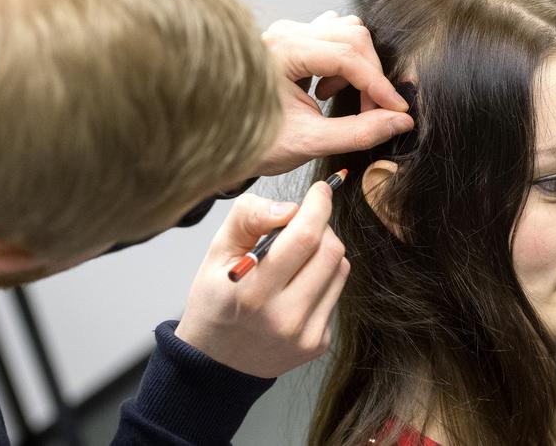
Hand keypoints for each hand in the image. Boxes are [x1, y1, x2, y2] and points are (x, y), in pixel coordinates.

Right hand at [174, 182, 348, 377]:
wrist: (216, 365)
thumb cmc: (215, 302)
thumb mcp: (216, 253)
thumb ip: (248, 218)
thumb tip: (290, 207)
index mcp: (252, 292)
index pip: (303, 237)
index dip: (318, 205)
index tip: (321, 190)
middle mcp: (283, 317)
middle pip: (331, 250)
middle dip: (321, 226)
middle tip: (302, 224)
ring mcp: (305, 334)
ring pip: (340, 269)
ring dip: (324, 251)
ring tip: (296, 258)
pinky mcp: (319, 343)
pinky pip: (336, 293)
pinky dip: (322, 278)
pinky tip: (297, 286)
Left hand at [254, 11, 414, 176]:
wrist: (218, 141)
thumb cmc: (253, 142)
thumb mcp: (309, 142)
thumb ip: (359, 132)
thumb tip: (400, 122)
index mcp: (283, 51)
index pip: (348, 55)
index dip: (378, 85)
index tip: (397, 111)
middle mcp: (285, 33)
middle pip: (352, 36)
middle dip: (371, 76)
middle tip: (374, 113)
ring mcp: (288, 34)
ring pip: (346, 33)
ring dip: (357, 67)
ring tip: (339, 100)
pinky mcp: (292, 42)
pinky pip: (332, 38)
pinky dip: (343, 64)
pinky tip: (325, 92)